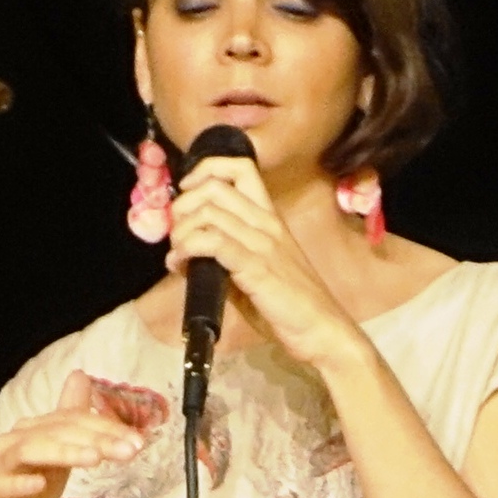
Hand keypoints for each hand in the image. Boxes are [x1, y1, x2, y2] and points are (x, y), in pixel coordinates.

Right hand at [0, 389, 162, 497]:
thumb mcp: (55, 459)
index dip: (106, 428)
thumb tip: (81, 377)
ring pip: (32, 451)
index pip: (72, 421)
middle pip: (57, 431)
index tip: (139, 442)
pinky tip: (41, 485)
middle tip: (130, 450)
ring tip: (95, 459)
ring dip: (64, 452)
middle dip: (96, 438)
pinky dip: (22, 483)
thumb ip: (69, 424)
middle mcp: (13, 441)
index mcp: (32, 431)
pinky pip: (4, 485)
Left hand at [170, 149, 362, 372]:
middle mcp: (266, 222)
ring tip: (177, 254)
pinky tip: (180, 264)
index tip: (188, 191)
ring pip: (208, 213)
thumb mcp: (258, 271)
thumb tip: (190, 255)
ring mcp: (262, 243)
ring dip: (181, 232)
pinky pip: (212, 242)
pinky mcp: (255, 267)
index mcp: (269, 217)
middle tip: (176, 232)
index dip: (206, 170)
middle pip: (215, 187)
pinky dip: (187, 249)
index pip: (240, 167)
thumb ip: (227, 257)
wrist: (321, 329)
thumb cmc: (291, 305)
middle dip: (183, 205)